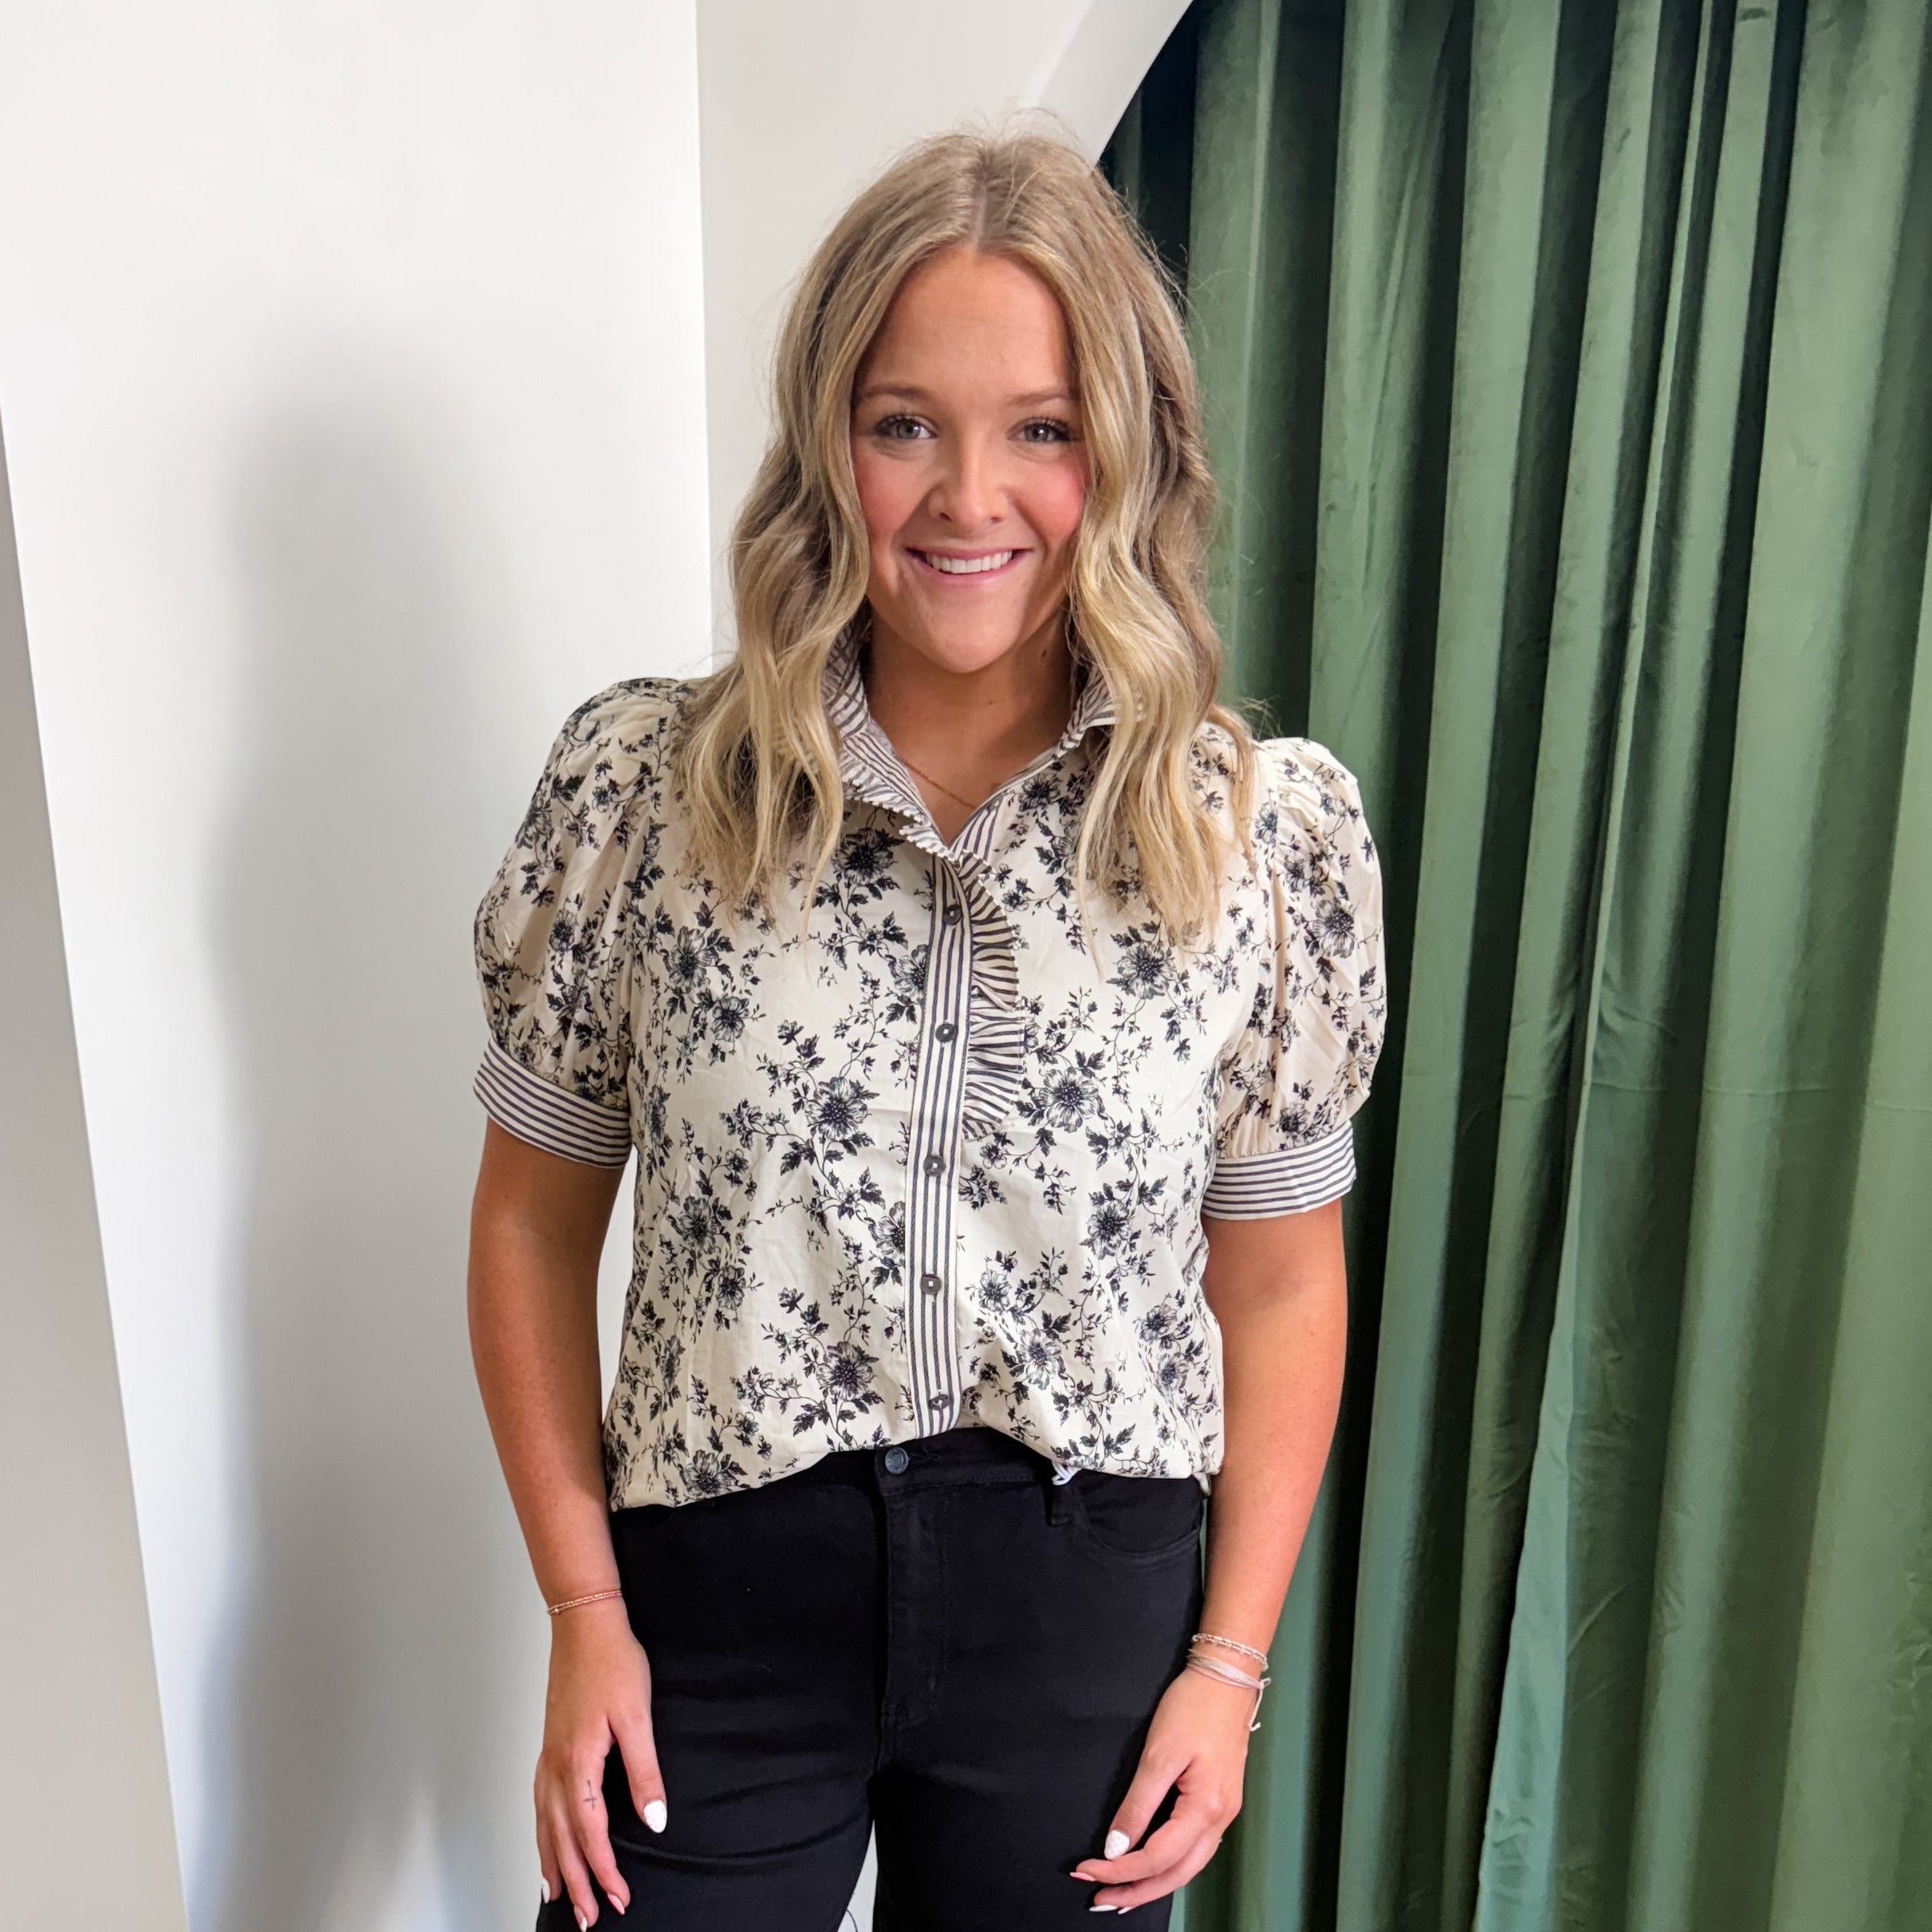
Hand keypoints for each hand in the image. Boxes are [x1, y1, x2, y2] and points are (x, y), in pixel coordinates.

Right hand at [535, 1598, 664, 1925]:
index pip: (590, 1833)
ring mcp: (548, 1757)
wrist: (584, 1624)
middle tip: (586, 1919)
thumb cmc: (613, 1661)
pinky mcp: (549, 1746)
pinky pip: (539, 1803)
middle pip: (561, 1839)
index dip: (604, 1870)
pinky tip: (546, 1842)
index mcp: (578, 1762)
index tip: (619, 1898)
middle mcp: (556, 1766)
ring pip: (544, 1825)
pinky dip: (540, 1833)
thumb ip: (645, 1772)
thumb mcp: (638, 1716)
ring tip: (558, 1897)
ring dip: (552, 1864)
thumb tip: (654, 1821)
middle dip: (575, 1882)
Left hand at [1069, 1665, 1252, 1910]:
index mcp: (1205, 1808)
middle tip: (1100, 1900)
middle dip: (1137, 1891)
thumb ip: (1138, 1805)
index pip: (1156, 1857)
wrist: (1226, 1677)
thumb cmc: (1193, 1707)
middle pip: (1176, 1874)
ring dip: (1154, 1883)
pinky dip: (1170, 1864)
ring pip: (1188, 1866)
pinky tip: (1153, 1867)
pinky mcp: (1221, 1801)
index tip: (1086, 1871)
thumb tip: (1116, 1848)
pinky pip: (1195, 1848)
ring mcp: (1225, 1812)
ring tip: (1122, 1894)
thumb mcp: (1158, 1754)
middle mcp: (1220, 1818)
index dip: (1119, 1871)